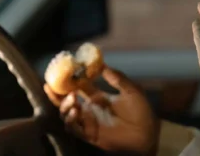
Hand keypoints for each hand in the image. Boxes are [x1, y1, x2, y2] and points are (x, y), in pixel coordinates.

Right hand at [44, 66, 158, 155]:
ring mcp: (88, 122)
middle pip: (66, 101)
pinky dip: (70, 120)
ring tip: (73, 98)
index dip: (70, 79)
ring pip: (66, 114)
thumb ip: (117, 78)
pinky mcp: (89, 134)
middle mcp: (90, 109)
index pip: (79, 87)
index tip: (64, 70)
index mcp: (98, 97)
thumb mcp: (131, 90)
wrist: (146, 131)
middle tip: (53, 85)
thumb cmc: (141, 110)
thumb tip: (103, 64)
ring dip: (64, 106)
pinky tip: (74, 111)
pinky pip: (73, 128)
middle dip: (58, 93)